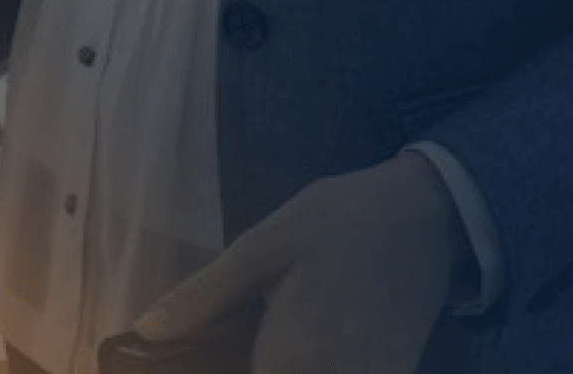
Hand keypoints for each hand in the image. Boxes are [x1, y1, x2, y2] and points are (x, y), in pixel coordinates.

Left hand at [130, 154, 472, 373]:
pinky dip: (317, 363)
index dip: (214, 372)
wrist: (426, 214)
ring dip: (282, 362)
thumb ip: (204, 296)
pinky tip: (306, 338)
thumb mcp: (262, 244)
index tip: (198, 357)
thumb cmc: (338, 221)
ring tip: (274, 330)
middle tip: (250, 329)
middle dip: (253, 363)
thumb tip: (146, 330)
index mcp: (291, 355)